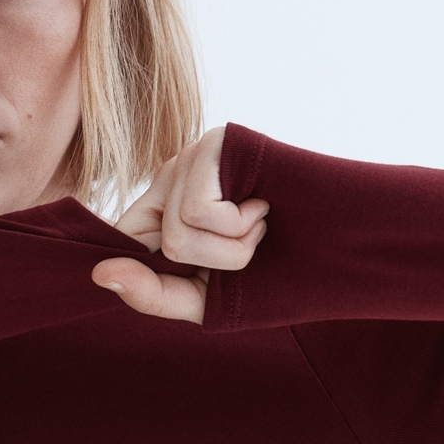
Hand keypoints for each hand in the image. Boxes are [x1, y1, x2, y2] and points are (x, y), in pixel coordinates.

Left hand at [91, 126, 267, 323]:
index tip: (206, 276)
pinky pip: (197, 212)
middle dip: (211, 266)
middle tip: (251, 244)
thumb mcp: (206, 299)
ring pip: (176, 237)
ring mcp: (191, 157)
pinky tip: (264, 205)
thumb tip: (98, 274)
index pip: (122, 247)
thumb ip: (152, 294)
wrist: (344, 247)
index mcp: (163, 210)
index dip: (153, 274)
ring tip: (262, 223)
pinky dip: (239, 227)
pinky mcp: (214, 144)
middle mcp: (170, 178)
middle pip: (151, 248)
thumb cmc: (276, 272)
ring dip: (233, 249)